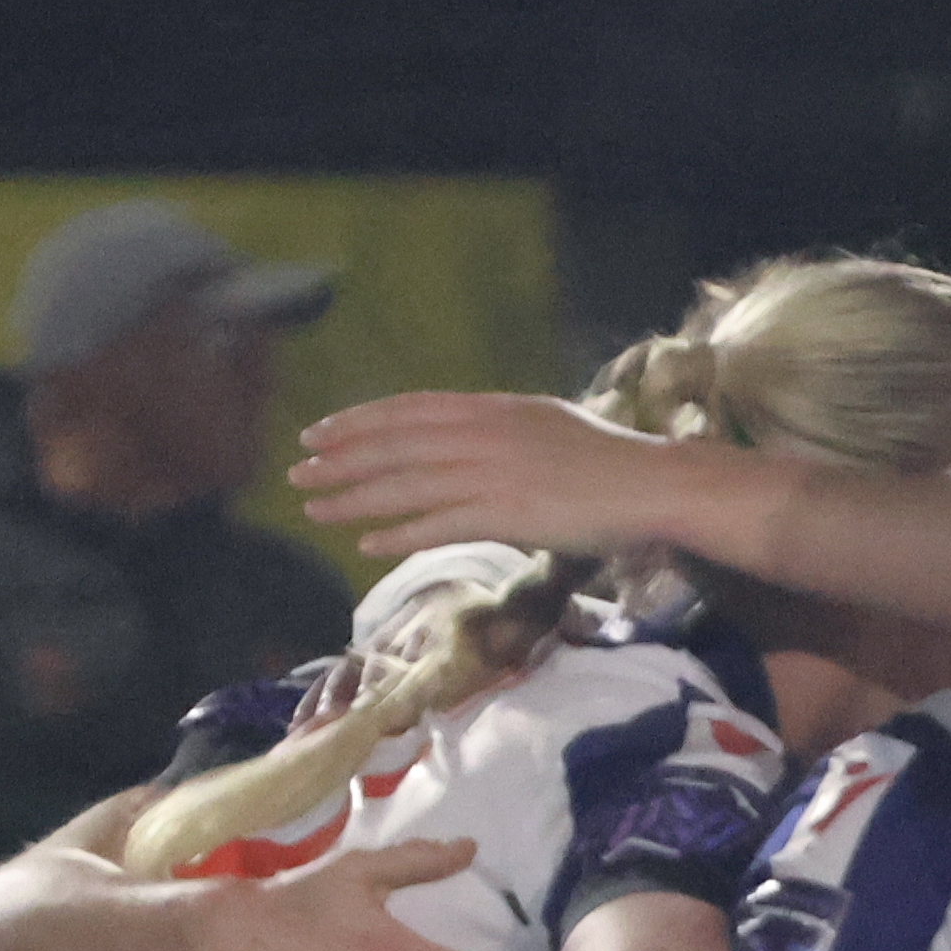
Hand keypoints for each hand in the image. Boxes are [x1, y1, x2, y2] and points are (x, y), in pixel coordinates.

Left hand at [293, 390, 667, 564]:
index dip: (358, 421)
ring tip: (315, 509)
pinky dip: (400, 532)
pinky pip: (439, 522)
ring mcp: (494, 472)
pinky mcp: (509, 512)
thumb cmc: (608, 464)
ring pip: (407, 483)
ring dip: (355, 497)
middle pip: (395, 444)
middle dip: (340, 459)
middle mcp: (484, 433)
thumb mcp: (545, 427)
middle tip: (297, 473)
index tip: (320, 433)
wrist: (652, 484)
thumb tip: (461, 441)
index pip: (408, 410)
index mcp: (492, 409)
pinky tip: (367, 542)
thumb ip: (498, 432)